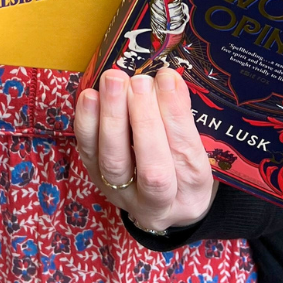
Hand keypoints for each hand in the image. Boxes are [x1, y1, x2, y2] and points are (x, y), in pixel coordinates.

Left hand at [74, 68, 217, 232]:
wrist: (157, 203)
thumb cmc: (180, 169)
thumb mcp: (195, 150)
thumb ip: (181, 118)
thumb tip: (168, 78)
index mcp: (191, 194)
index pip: (185, 154)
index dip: (175, 114)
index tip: (167, 79)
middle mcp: (157, 203)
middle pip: (151, 169)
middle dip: (144, 119)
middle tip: (140, 81)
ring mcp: (122, 195)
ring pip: (114, 163)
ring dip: (112, 117)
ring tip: (113, 81)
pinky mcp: (96, 180)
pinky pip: (88, 154)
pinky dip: (87, 123)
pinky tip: (89, 96)